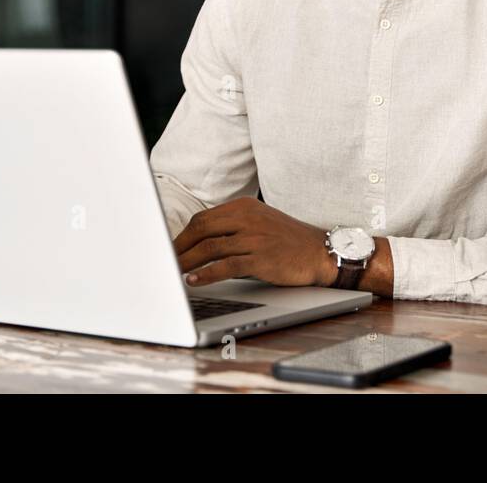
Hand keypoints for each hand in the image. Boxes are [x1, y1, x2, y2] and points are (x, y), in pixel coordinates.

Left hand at [173, 197, 336, 287]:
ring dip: (186, 261)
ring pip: (210, 248)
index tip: (169, 249)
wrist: (321, 252)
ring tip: (172, 272)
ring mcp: (254, 237)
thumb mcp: (259, 223)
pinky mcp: (261, 257)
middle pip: (201, 229)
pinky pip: (226, 266)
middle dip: (179, 247)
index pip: (202, 219)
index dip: (182, 235)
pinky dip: (205, 274)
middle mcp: (247, 218)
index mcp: (244, 207)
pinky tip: (193, 280)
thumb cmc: (287, 241)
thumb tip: (197, 243)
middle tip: (164, 262)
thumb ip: (232, 227)